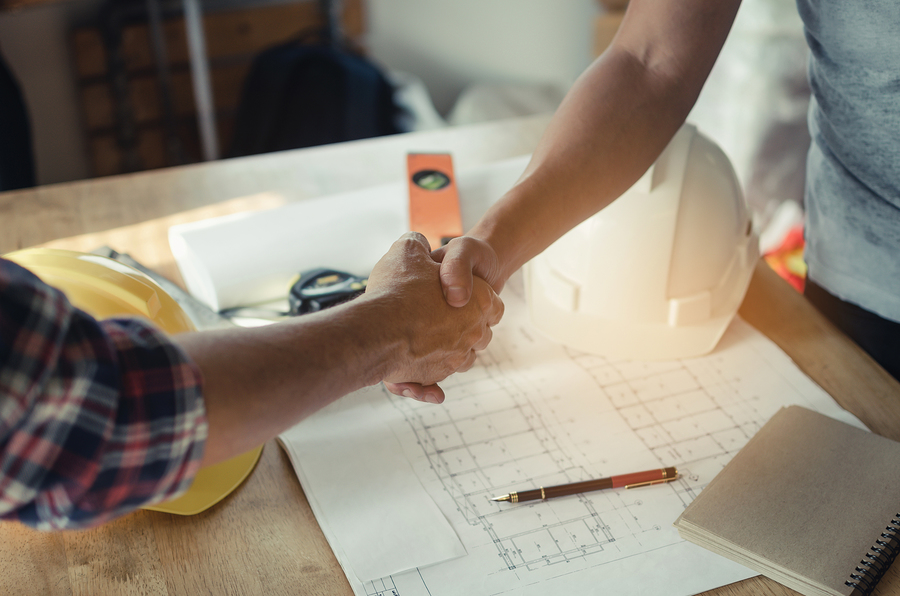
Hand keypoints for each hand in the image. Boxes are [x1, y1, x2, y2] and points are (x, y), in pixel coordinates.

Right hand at [365, 232, 502, 402]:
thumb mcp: (409, 250)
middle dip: (463, 327)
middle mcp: (474, 331)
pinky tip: (416, 362)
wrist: (375, 330)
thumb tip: (419, 246)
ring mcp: (456, 356)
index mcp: (479, 299)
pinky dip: (430, 377)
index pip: (492, 304)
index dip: (478, 298)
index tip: (461, 298)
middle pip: (479, 333)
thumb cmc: (397, 290)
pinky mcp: (435, 376)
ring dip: (449, 349)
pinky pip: (437, 378)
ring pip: (461, 357)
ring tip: (425, 337)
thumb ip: (419, 245)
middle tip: (439, 316)